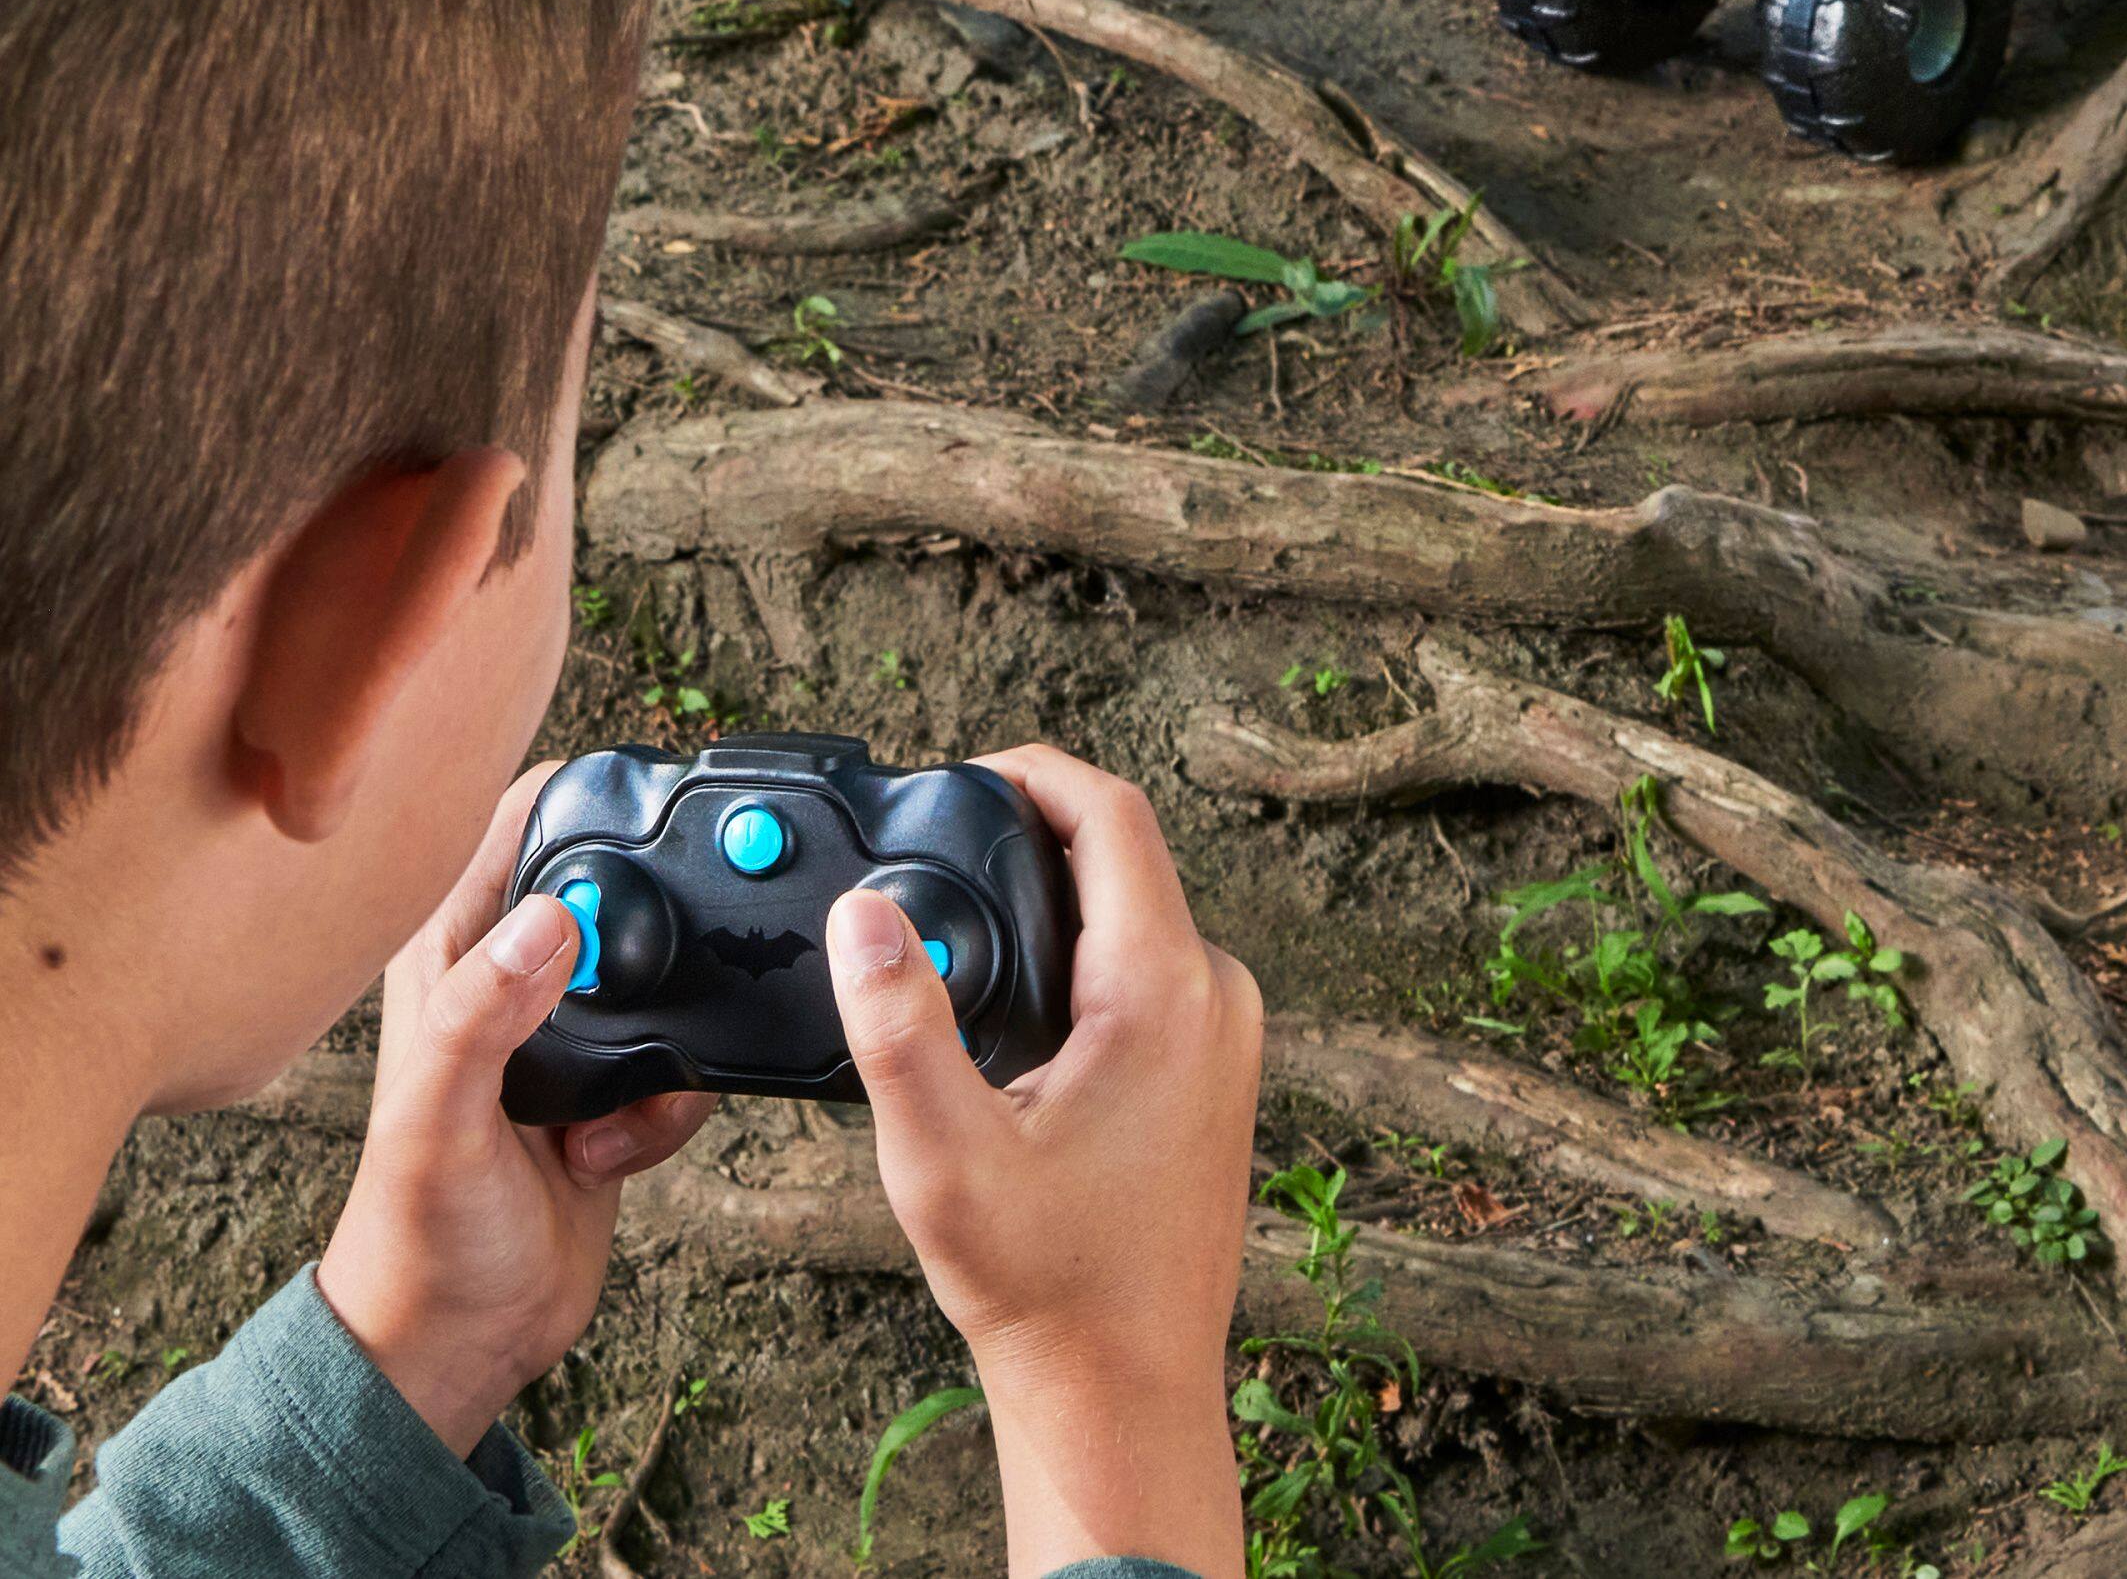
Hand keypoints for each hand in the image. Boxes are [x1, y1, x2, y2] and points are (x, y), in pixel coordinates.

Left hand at [318, 764, 713, 1458]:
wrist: (461, 1345)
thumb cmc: (415, 1240)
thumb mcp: (439, 1123)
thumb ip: (480, 1016)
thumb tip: (553, 920)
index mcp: (449, 956)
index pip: (517, 823)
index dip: (582, 796)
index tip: (648, 803)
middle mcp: (508, 977)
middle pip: (614, 884)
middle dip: (653, 926)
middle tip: (648, 989)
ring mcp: (565, 1031)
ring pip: (666, 970)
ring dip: (666, 1034)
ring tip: (607, 1105)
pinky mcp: (615, 1082)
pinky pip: (685, 1052)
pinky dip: (671, 1103)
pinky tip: (610, 1152)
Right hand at [829, 747, 1260, 1578]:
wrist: (1126, 1391)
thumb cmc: (1049, 1287)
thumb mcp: (944, 1157)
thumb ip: (898, 1025)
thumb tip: (863, 914)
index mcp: (1166, 988)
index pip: (1113, 814)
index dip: (1035, 770)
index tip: (964, 770)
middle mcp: (1217, 994)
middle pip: (1125, 856)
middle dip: (1032, 832)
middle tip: (942, 841)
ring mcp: (1227, 1032)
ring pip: (1137, 912)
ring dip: (1056, 895)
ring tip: (963, 914)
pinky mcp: (1218, 1068)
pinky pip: (1151, 965)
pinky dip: (1084, 949)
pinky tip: (1017, 994)